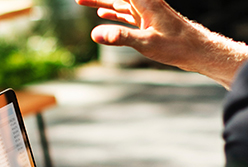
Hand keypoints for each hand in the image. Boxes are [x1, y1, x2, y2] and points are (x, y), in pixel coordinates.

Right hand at [77, 0, 197, 65]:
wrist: (196, 50)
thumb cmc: (175, 46)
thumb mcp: (145, 43)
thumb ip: (120, 37)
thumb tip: (94, 34)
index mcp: (145, 1)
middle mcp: (144, 2)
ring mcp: (144, 11)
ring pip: (118, 3)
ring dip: (101, 2)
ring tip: (82, 1)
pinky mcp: (146, 21)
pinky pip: (124, 13)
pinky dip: (112, 12)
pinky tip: (102, 14)